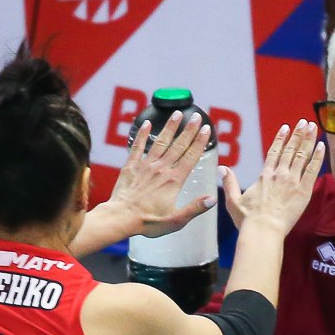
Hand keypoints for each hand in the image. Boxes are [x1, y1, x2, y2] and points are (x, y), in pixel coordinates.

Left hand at [107, 111, 214, 237]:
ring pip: (160, 142)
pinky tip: (147, 124)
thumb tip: (213, 199)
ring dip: (170, 127)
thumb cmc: (148, 221)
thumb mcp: (176, 220)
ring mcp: (145, 165)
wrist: (121, 217)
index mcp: (174, 181)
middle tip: (197, 117)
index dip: (199, 142)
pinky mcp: (131, 166)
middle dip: (189, 130)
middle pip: (178, 145)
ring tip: (177, 113)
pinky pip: (138, 146)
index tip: (206, 130)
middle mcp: (161, 169)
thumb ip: (195, 208)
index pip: (191, 157)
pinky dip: (142, 134)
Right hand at [218, 120, 325, 233]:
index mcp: (264, 175)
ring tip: (312, 127)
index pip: (274, 152)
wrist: (263, 230)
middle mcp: (279, 174)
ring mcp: (293, 181)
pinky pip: (312, 170)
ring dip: (308, 140)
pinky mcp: (304, 191)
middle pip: (290, 150)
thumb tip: (222, 167)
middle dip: (298, 134)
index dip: (281, 138)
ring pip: (302, 156)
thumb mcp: (233, 201)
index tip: (286, 127)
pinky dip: (317, 157)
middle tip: (303, 122)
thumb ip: (230, 182)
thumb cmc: (248, 220)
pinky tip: (321, 146)